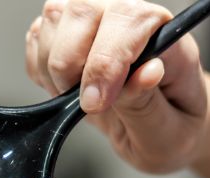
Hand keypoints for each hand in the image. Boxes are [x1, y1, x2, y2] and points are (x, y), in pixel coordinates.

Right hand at [25, 0, 209, 173]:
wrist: (163, 132)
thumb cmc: (173, 130)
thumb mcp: (169, 133)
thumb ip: (149, 104)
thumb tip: (142, 74)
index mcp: (165, 36)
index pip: (130, 19)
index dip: (106, 60)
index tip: (97, 102)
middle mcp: (128, 19)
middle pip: (82, 8)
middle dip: (70, 62)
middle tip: (85, 103)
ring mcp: (95, 22)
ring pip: (54, 18)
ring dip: (54, 68)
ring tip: (77, 98)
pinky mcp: (66, 34)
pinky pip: (36, 38)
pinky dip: (40, 70)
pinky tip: (65, 90)